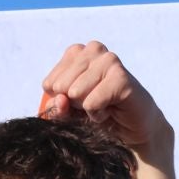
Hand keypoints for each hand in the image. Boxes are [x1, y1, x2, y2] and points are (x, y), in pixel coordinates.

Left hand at [39, 41, 171, 157]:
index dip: (61, 101)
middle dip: (73, 104)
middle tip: (93, 104)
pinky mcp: (121, 77)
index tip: (80, 100)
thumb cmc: (96, 114)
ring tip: (103, 106)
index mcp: (76, 53)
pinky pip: (91, 103)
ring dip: (86, 109)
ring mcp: (109, 60)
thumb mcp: (68, 113)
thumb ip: (56, 107)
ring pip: (75, 92)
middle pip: (60, 86)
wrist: (129, 129)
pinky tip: (110, 110)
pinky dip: (97, 114)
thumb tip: (60, 99)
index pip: (49, 83)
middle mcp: (93, 49)